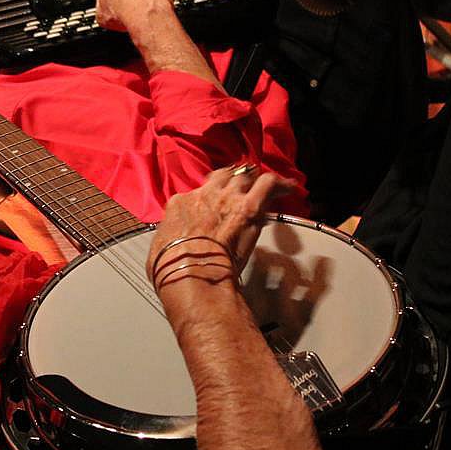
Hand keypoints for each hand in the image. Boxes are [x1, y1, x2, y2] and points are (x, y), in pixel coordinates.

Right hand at [147, 167, 297, 305]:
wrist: (191, 273)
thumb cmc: (173, 268)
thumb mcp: (160, 249)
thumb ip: (170, 238)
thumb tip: (173, 244)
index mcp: (180, 204)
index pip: (198, 193)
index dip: (210, 199)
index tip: (216, 209)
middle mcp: (204, 194)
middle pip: (223, 177)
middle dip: (233, 181)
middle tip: (243, 189)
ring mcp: (227, 198)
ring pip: (245, 175)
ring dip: (255, 181)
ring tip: (268, 187)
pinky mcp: (249, 206)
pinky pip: (268, 183)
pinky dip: (280, 184)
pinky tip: (289, 188)